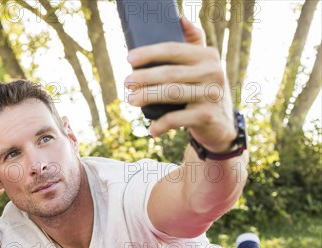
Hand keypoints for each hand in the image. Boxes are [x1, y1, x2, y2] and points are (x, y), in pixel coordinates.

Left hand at [125, 17, 235, 152]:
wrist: (221, 124)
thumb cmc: (203, 90)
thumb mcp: (202, 65)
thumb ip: (193, 42)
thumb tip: (179, 18)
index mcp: (208, 56)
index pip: (173, 49)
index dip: (149, 53)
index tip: (129, 59)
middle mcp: (213, 72)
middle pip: (169, 73)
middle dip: (143, 77)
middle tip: (126, 82)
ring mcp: (212, 95)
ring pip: (172, 94)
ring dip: (148, 97)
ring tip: (131, 100)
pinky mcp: (208, 116)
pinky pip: (178, 119)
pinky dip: (161, 124)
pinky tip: (152, 130)